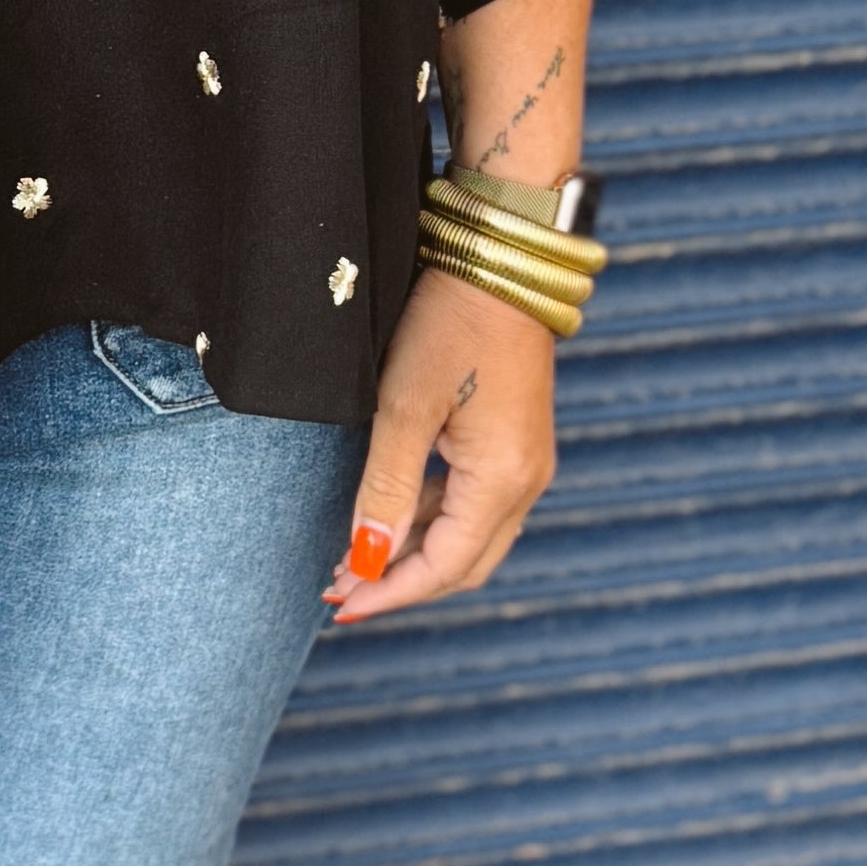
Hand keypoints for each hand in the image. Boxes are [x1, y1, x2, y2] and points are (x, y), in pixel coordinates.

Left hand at [330, 270, 557, 622]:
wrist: (499, 260)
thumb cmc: (450, 324)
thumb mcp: (403, 408)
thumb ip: (385, 490)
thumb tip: (367, 561)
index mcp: (502, 479)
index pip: (443, 567)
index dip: (389, 592)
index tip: (340, 605)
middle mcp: (526, 481)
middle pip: (463, 565)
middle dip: (400, 582)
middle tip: (340, 590)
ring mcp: (526, 462)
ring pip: (470, 538)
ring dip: (413, 553)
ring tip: (353, 557)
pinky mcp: (517, 442)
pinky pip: (475, 504)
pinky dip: (431, 521)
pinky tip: (390, 516)